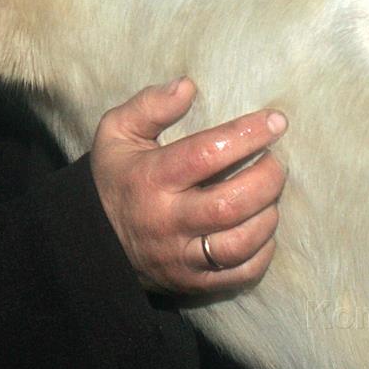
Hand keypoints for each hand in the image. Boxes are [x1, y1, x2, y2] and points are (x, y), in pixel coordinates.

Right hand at [89, 77, 286, 294]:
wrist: (92, 241)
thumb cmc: (116, 177)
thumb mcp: (117, 132)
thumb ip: (150, 106)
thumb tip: (188, 86)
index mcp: (150, 179)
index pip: (205, 154)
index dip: (246, 135)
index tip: (276, 120)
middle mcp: (167, 221)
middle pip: (230, 204)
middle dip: (266, 179)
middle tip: (277, 161)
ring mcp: (181, 257)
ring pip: (239, 243)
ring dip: (268, 215)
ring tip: (270, 193)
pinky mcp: (194, 283)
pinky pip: (241, 273)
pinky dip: (263, 251)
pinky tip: (263, 227)